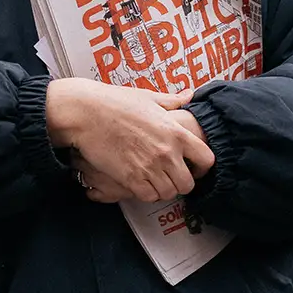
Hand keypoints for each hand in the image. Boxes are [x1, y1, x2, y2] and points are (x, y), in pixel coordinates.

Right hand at [46, 78, 214, 202]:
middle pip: (188, 184)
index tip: (193, 167)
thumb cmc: (114, 102)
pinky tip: (139, 182)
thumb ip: (171, 101)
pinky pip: (148, 197)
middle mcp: (167, 152)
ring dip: (162, 189)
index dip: (202, 167)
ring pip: (168, 193)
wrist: (86, 113)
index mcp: (175, 132)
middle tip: (169, 177)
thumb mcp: (147, 98)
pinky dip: (145, 193)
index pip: (207, 159)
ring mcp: (149, 167)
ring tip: (152, 180)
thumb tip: (188, 94)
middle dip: (180, 182)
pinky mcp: (131, 178)